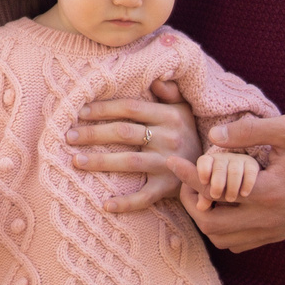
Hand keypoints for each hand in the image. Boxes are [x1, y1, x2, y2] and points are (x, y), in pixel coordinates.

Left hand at [67, 79, 203, 214]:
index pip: (130, 108)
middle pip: (124, 132)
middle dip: (94, 134)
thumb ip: (171, 92)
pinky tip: (106, 205)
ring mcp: (168, 164)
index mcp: (170, 116)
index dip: (104, 109)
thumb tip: (156, 79)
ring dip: (100, 162)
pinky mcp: (169, 187)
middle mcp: (169, 138)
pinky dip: (126, 203)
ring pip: (129, 162)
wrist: (215, 167)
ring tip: (76, 161)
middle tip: (68, 136)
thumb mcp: (185, 108)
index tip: (80, 112)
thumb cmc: (189, 133)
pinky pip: (145, 196)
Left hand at [169, 116, 284, 251]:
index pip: (216, 191)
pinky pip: (240, 243)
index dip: (189, 176)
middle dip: (193, 202)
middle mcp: (271, 218)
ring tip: (204, 193)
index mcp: (271, 192)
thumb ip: (248, 131)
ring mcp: (275, 230)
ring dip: (206, 219)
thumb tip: (213, 137)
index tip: (174, 161)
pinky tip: (224, 205)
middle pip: (212, 225)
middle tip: (188, 180)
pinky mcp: (279, 234)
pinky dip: (223, 229)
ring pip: (223, 239)